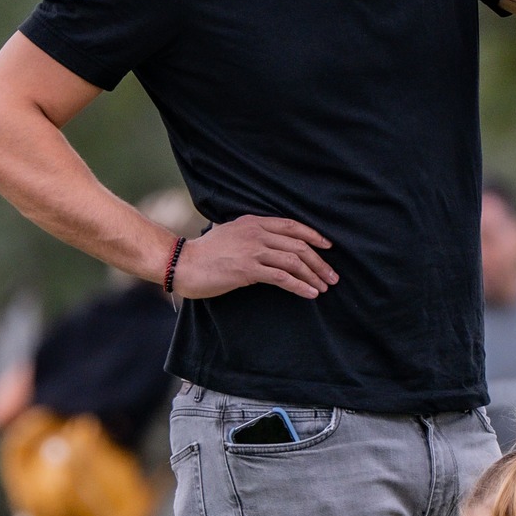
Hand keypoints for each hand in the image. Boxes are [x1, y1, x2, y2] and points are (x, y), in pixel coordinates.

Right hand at [170, 215, 336, 300]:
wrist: (182, 263)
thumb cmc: (205, 253)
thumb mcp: (231, 234)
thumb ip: (251, 234)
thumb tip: (270, 244)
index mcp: (253, 222)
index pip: (292, 225)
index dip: (313, 236)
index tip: (328, 247)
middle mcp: (256, 233)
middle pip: (298, 245)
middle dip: (319, 261)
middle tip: (332, 275)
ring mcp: (252, 250)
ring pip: (293, 261)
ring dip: (313, 275)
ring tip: (324, 287)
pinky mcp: (248, 269)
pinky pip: (282, 278)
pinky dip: (300, 286)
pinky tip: (310, 294)